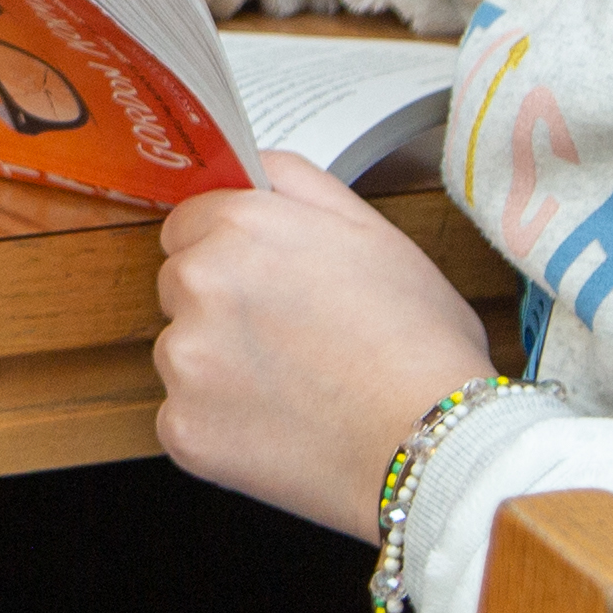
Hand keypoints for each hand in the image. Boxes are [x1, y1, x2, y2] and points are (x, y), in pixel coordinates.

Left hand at [147, 153, 501, 538]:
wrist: (434, 443)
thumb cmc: (419, 343)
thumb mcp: (374, 231)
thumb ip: (297, 182)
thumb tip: (249, 168)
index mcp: (241, 227)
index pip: (187, 224)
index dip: (229, 252)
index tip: (262, 282)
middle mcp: (200, 283)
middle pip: (178, 286)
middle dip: (221, 307)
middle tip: (291, 338)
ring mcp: (185, 359)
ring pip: (181, 353)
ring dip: (219, 368)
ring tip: (297, 387)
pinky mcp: (182, 427)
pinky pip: (184, 417)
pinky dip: (221, 426)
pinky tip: (281, 427)